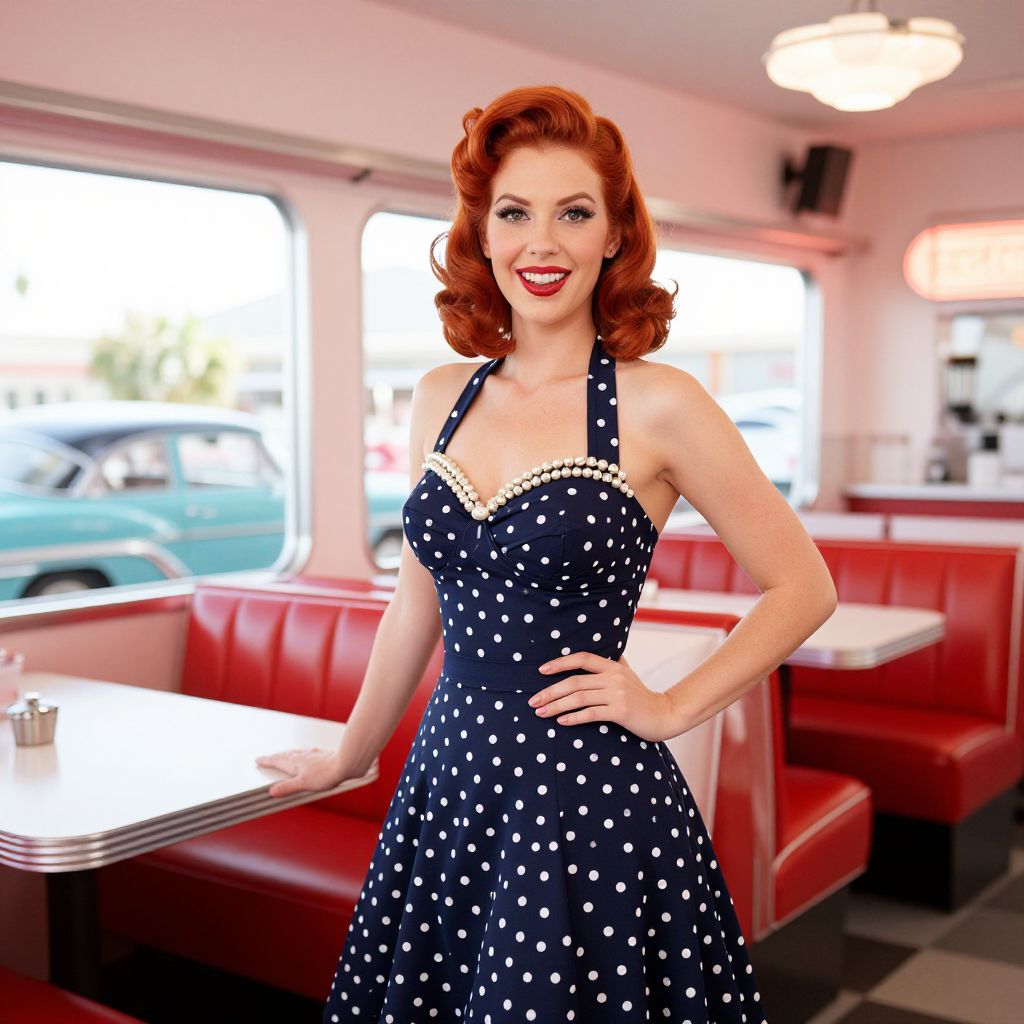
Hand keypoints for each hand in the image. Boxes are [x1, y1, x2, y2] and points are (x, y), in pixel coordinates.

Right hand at [254, 747, 357, 798]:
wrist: (345, 763)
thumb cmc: (326, 774)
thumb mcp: (303, 784)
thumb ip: (287, 787)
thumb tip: (272, 791)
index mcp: (295, 763)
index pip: (277, 761)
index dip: (267, 761)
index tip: (258, 759)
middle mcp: (302, 756)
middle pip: (285, 755)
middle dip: (275, 756)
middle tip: (267, 757)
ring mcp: (312, 754)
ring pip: (296, 752)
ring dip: (287, 754)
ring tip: (283, 754)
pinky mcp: (321, 754)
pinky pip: (307, 752)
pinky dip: (301, 753)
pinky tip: (306, 753)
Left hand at [527, 652, 682, 742]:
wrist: (665, 714)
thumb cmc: (642, 696)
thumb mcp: (627, 674)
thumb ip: (612, 664)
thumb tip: (598, 654)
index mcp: (612, 666)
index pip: (582, 658)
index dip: (560, 663)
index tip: (542, 670)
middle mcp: (613, 677)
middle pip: (574, 681)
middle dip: (550, 691)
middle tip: (533, 700)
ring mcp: (617, 694)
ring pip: (579, 697)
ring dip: (556, 705)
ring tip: (541, 712)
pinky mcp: (621, 711)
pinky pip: (591, 713)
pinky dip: (574, 717)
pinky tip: (561, 722)